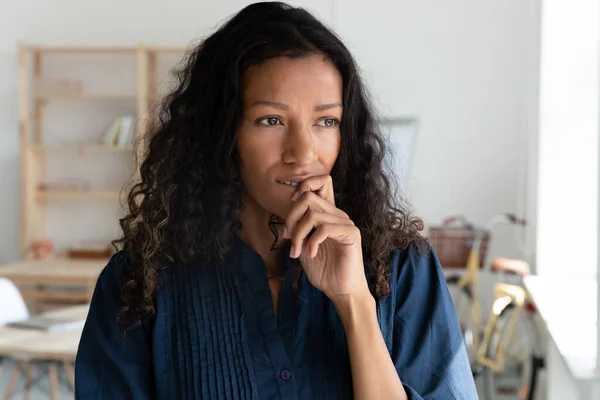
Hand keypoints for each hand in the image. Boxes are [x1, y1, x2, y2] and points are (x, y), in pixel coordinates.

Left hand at [282, 175, 369, 301]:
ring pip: (313, 214)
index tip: (290, 215)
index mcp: (328, 214)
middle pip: (308, 197)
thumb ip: (297, 230)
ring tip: (297, 251)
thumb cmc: (324, 270)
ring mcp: (345, 222)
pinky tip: (311, 254)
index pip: (321, 183)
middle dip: (291, 217)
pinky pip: (324, 228)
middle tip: (287, 238)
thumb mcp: (303, 246)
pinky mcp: (351, 234)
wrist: (341, 291)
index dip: (301, 189)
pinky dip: (311, 242)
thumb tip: (285, 219)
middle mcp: (337, 214)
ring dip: (298, 234)